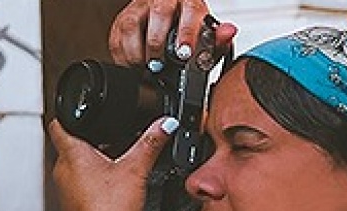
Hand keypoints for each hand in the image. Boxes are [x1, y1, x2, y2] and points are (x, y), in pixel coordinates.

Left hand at [43, 117, 177, 210]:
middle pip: (71, 146)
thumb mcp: (136, 169)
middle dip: (90, 141)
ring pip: (76, 168)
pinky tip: (112, 190)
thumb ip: (151, 143)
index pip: (58, 124)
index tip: (80, 112)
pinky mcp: (72, 207)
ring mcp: (65, 190)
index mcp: (72, 154)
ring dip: (93, 164)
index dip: (69, 114)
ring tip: (116, 165)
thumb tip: (164, 124)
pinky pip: (80, 188)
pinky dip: (94, 184)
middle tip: (111, 140)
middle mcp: (63, 171)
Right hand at [108, 0, 238, 67]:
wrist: (170, 17)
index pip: (189, 10)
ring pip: (131, 24)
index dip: (186, 32)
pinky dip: (123, 55)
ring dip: (137, 51)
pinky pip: (117, 35)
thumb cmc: (188, 28)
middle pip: (158, 13)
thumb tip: (229, 32)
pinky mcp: (122, 19)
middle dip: (157, 43)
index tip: (184, 53)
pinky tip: (132, 65)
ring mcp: (140, 7)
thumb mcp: (205, 34)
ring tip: (145, 68)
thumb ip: (218, 37)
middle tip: (159, 65)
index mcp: (188, 1)